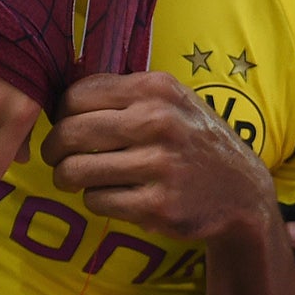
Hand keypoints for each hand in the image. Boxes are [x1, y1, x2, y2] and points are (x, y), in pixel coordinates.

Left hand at [41, 72, 275, 242]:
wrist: (242, 191)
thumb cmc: (194, 140)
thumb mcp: (172, 100)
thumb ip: (125, 93)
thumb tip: (61, 99)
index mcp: (156, 89)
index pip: (77, 95)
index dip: (60, 113)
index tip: (61, 125)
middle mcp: (158, 122)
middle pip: (70, 133)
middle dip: (53, 149)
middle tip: (54, 157)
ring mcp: (159, 166)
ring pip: (76, 171)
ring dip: (67, 178)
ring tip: (74, 178)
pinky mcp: (157, 206)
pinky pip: (96, 201)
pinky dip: (94, 200)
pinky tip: (110, 195)